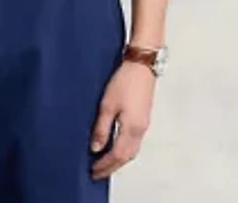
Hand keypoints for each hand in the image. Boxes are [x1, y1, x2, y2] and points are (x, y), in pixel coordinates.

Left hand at [90, 60, 155, 179]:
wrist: (142, 64)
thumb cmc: (125, 80)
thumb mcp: (107, 104)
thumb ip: (102, 128)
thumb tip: (96, 148)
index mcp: (131, 129)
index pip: (117, 155)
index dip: (104, 165)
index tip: (93, 171)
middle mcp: (140, 130)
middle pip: (126, 157)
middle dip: (112, 167)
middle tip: (98, 172)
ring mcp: (143, 124)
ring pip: (132, 150)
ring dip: (119, 159)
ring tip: (105, 162)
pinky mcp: (143, 117)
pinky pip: (134, 141)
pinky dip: (124, 149)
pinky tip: (116, 146)